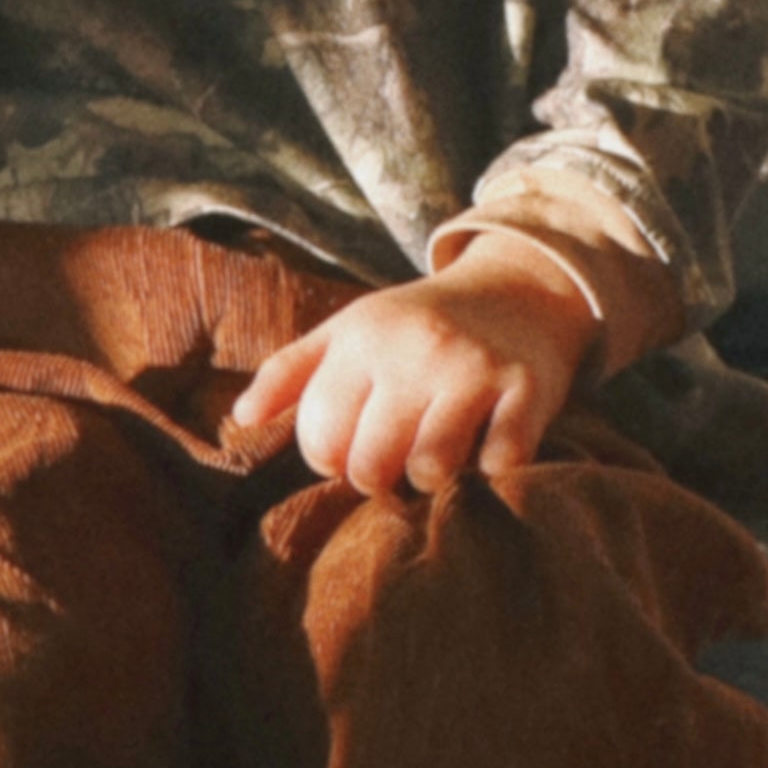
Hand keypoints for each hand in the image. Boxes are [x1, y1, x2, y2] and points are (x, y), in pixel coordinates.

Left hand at [225, 237, 595, 498]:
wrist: (520, 287)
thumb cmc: (420, 324)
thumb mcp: (350, 329)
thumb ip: (290, 370)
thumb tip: (239, 417)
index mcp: (363, 336)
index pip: (322, 439)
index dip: (333, 461)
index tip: (355, 447)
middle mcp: (416, 349)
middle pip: (372, 466)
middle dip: (380, 479)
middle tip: (396, 461)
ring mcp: (474, 368)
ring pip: (432, 470)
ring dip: (433, 478)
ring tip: (439, 455)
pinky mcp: (528, 388)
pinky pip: (499, 464)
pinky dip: (492, 471)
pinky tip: (489, 446)